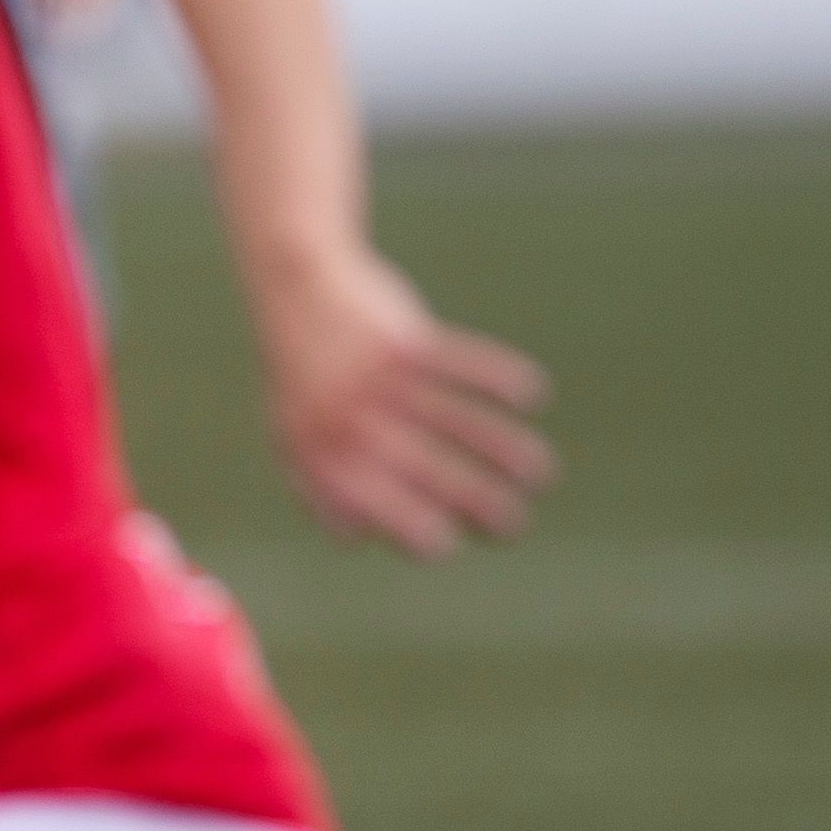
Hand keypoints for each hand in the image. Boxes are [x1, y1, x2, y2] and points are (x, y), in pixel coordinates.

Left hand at [259, 246, 553, 556]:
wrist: (296, 284)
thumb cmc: (299, 370)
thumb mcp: (289, 429)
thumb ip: (316, 483)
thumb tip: (357, 536)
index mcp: (318, 450)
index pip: (371, 506)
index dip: (410, 533)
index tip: (446, 546)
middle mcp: (347, 419)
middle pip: (425, 473)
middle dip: (477, 506)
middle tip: (513, 527)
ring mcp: (376, 380)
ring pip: (455, 422)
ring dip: (505, 451)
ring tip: (541, 473)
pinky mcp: (403, 341)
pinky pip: (461, 365)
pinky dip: (498, 378)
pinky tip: (533, 394)